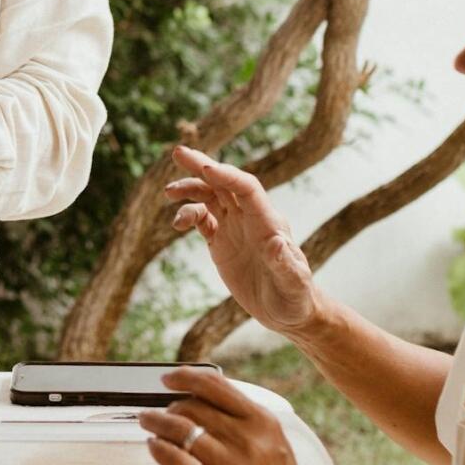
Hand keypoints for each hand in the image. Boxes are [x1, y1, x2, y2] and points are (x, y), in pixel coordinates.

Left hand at [140, 367, 301, 464]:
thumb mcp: (274, 447)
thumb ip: (245, 423)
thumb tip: (205, 401)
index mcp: (263, 423)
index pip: (216, 386)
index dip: (186, 377)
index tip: (169, 378)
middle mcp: (248, 441)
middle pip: (193, 407)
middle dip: (168, 407)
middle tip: (157, 413)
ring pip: (181, 430)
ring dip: (157, 424)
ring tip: (148, 424)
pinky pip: (177, 462)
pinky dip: (160, 450)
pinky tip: (154, 448)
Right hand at [166, 148, 323, 337]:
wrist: (289, 311)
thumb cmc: (296, 297)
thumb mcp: (293, 283)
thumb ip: (285, 265)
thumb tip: (277, 244)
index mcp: (268, 222)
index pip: (247, 188)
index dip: (227, 176)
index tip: (206, 169)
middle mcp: (250, 219)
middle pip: (225, 183)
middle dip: (202, 166)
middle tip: (178, 152)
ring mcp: (235, 228)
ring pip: (210, 196)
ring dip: (190, 188)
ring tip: (169, 192)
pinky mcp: (222, 242)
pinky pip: (202, 219)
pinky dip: (188, 215)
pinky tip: (177, 224)